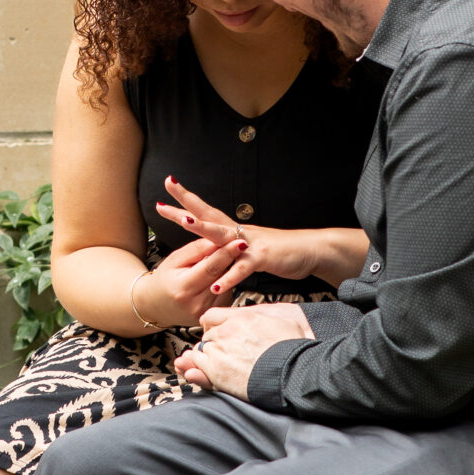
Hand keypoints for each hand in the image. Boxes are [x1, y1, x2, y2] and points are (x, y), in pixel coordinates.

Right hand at [128, 233, 249, 330]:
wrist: (156, 305)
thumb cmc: (165, 279)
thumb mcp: (175, 259)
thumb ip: (196, 249)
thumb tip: (217, 240)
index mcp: (184, 288)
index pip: (211, 267)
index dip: (227, 253)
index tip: (240, 242)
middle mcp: (196, 304)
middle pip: (221, 276)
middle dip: (231, 259)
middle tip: (240, 244)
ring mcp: (204, 312)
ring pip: (225, 285)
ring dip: (227, 271)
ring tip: (221, 262)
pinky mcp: (211, 315)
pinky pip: (224, 294)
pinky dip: (223, 283)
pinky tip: (216, 278)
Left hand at [157, 177, 360, 289]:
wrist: (311, 250)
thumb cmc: (280, 250)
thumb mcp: (251, 247)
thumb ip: (233, 248)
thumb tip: (218, 249)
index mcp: (234, 229)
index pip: (206, 212)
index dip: (186, 201)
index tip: (166, 189)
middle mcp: (239, 231)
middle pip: (208, 216)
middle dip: (184, 208)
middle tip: (163, 200)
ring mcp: (250, 243)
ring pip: (223, 235)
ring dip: (204, 229)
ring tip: (185, 223)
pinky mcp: (263, 257)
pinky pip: (243, 268)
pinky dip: (230, 277)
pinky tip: (216, 285)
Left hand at [175, 300, 313, 394]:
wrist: (293, 371)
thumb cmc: (293, 349)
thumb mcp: (284, 322)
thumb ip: (264, 318)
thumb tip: (262, 320)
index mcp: (242, 317)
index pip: (212, 316)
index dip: (213, 326)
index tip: (218, 334)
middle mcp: (227, 330)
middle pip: (207, 335)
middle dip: (213, 344)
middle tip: (224, 356)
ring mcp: (219, 350)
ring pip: (200, 350)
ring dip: (206, 357)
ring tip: (220, 366)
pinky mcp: (215, 370)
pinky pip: (196, 365)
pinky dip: (198, 369)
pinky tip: (208, 373)